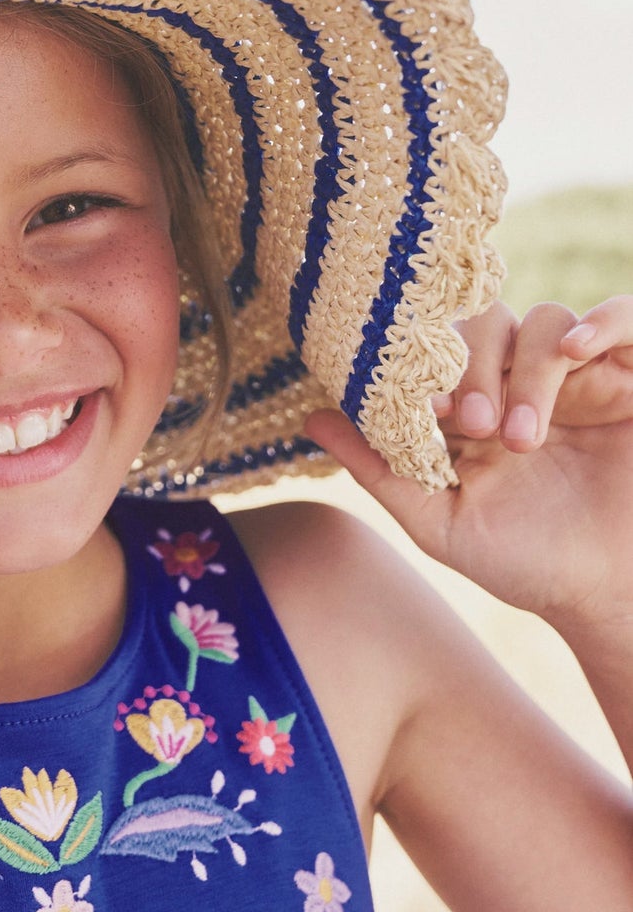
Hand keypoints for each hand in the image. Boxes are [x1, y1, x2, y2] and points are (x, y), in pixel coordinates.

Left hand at [306, 298, 632, 636]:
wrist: (610, 595)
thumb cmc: (527, 563)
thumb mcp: (442, 521)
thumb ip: (380, 469)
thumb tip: (310, 418)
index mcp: (472, 403)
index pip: (440, 347)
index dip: (426, 365)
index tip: (425, 410)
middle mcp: (521, 378)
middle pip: (486, 322)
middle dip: (472, 367)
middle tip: (474, 425)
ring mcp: (580, 375)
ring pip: (543, 322)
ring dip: (527, 371)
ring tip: (522, 439)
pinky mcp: (631, 378)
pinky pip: (625, 316)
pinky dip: (602, 319)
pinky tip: (576, 349)